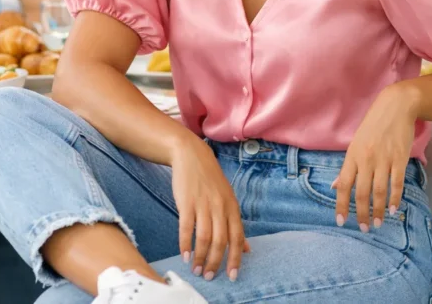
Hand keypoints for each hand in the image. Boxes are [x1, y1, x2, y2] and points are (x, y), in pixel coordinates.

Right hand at [170, 137, 249, 281]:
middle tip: (209, 276)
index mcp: (232, 207)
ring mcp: (203, 204)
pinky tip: (184, 255)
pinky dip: (185, 243)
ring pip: (204, 237)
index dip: (235, 258)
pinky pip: (186, 227)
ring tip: (196, 269)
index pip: (237, 238)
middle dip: (215, 262)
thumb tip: (247, 249)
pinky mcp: (187, 202)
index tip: (232, 276)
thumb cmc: (210, 180)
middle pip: (220, 241)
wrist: (192, 156)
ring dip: (200, 257)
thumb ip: (235, 225)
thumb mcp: (228, 200)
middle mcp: (220, 207)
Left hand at [334, 84, 415, 231]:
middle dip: (362, 213)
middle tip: (364, 229)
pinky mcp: (400, 159)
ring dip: (379, 210)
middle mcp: (366, 159)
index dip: (342, 205)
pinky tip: (394, 209)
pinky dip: (395, 198)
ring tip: (379, 224)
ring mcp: (384, 159)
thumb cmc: (373, 126)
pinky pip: (397, 183)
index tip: (341, 221)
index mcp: (352, 155)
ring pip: (380, 191)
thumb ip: (347, 167)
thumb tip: (336, 186)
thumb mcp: (355, 144)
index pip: (344, 185)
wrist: (395, 107)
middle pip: (362, 192)